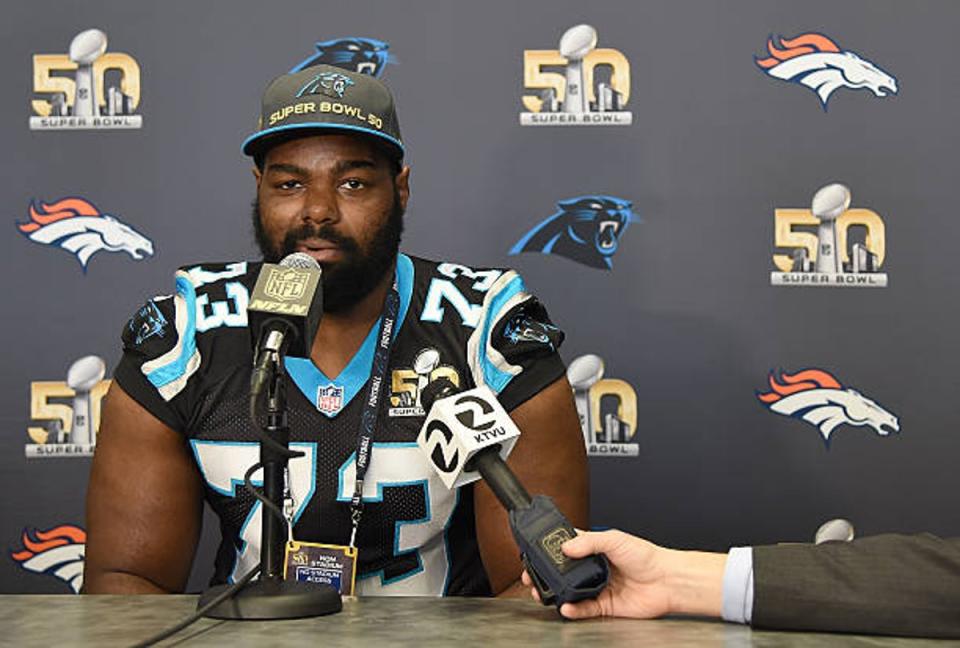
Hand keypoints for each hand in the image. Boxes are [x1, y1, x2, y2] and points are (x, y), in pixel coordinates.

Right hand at [521, 529, 725, 620]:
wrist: (666, 581)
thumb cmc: (646, 556)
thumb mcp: (615, 539)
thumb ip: (589, 542)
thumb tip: (566, 547)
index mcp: (593, 549)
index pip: (565, 548)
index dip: (549, 550)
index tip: (534, 552)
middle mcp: (592, 569)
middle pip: (562, 572)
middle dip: (545, 574)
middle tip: (531, 576)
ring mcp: (597, 587)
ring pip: (569, 592)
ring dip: (554, 593)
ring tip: (542, 592)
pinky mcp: (604, 606)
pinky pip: (583, 609)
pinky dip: (573, 609)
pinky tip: (566, 606)